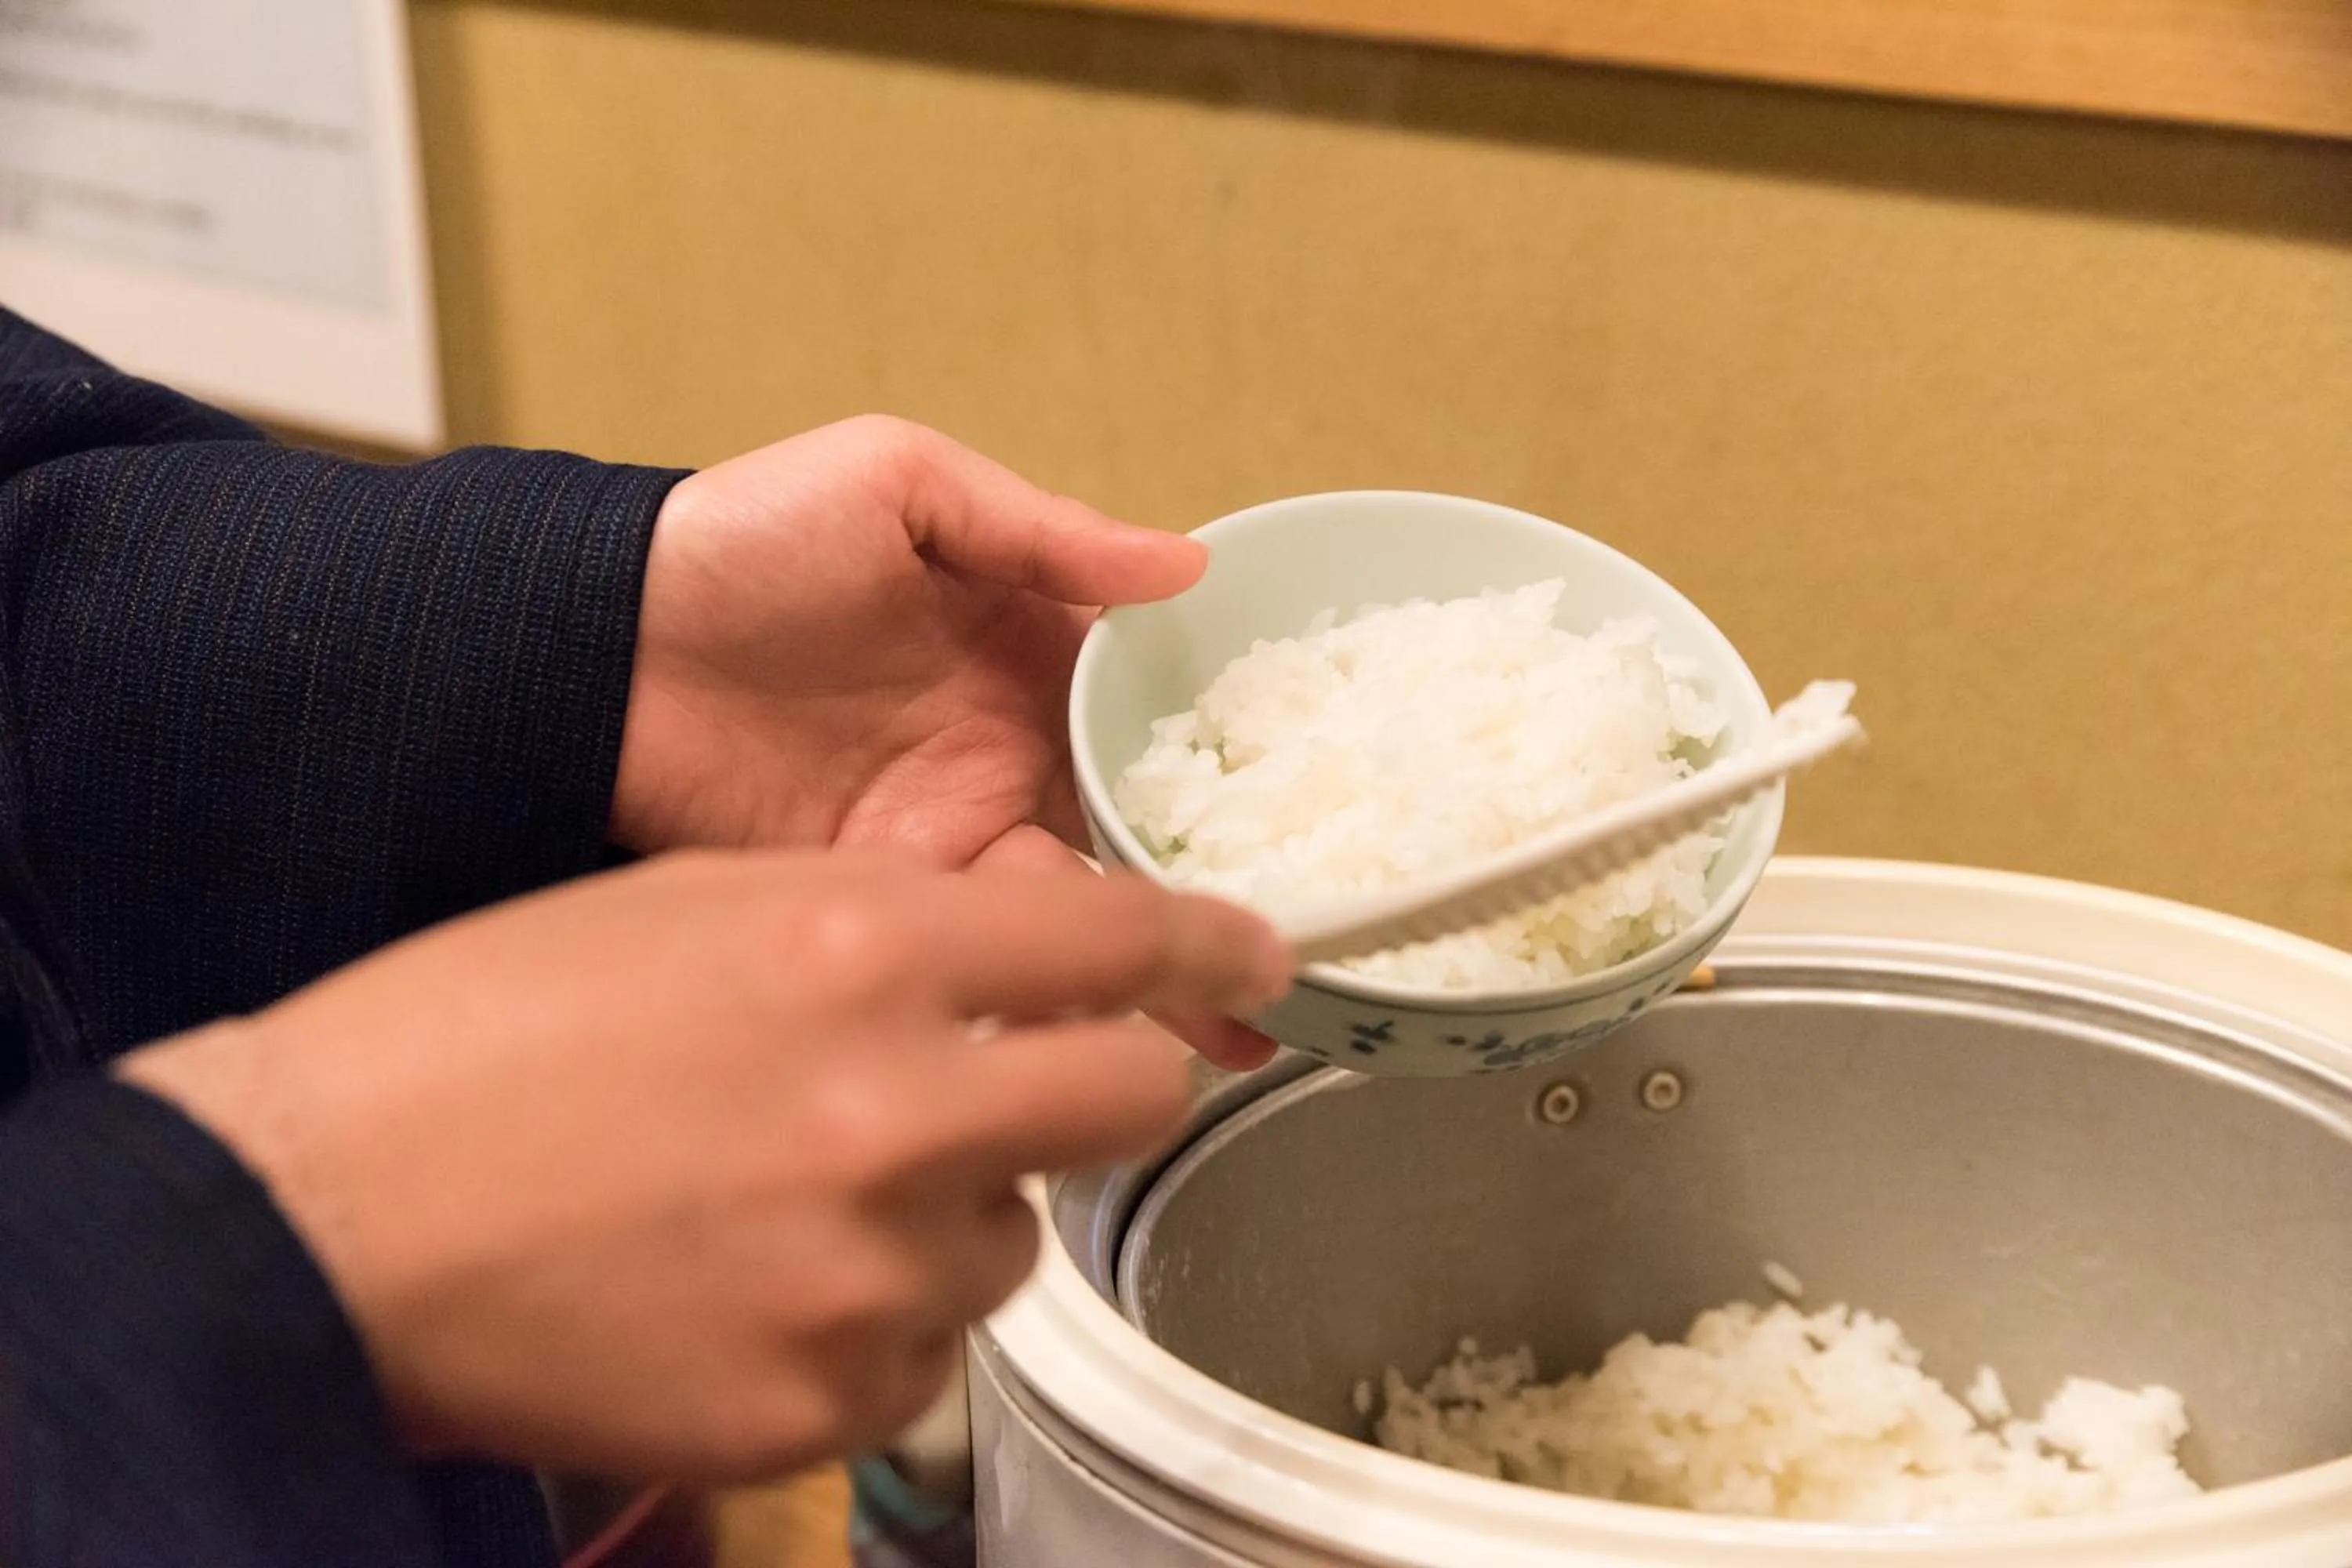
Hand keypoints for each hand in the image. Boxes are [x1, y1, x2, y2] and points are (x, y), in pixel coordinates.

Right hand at [119, 852, 1288, 1481]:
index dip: (1206, 944)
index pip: (1114, 938)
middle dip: (1111, 1082)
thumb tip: (1011, 948)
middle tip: (1046, 1083)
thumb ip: (878, 924)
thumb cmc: (484, 1035)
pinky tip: (762, 1288)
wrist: (327, 1213)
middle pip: (1130, 1098)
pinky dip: (878, 1322)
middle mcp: (890, 1109)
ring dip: (953, 1210)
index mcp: (856, 949)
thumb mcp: (693, 908)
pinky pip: (927, 1357)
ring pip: (1015, 1239)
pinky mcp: (818, 1402)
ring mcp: (863, 1272)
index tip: (1254, 955)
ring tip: (807, 1195)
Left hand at [615, 414, 1275, 1068]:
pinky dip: (1042, 994)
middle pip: (1132, 840)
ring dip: (1149, 977)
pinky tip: (1106, 1035)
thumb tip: (1185, 566)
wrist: (588, 642)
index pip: (1155, 723)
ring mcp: (942, 838)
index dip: (1230, 773)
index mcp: (1027, 656)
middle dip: (1210, 908)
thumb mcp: (900, 486)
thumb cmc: (741, 536)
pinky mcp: (876, 901)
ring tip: (1239, 1039)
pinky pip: (977, 953)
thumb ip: (1042, 533)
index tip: (1311, 828)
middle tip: (1293, 978)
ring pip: (1072, 916)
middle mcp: (1002, 757)